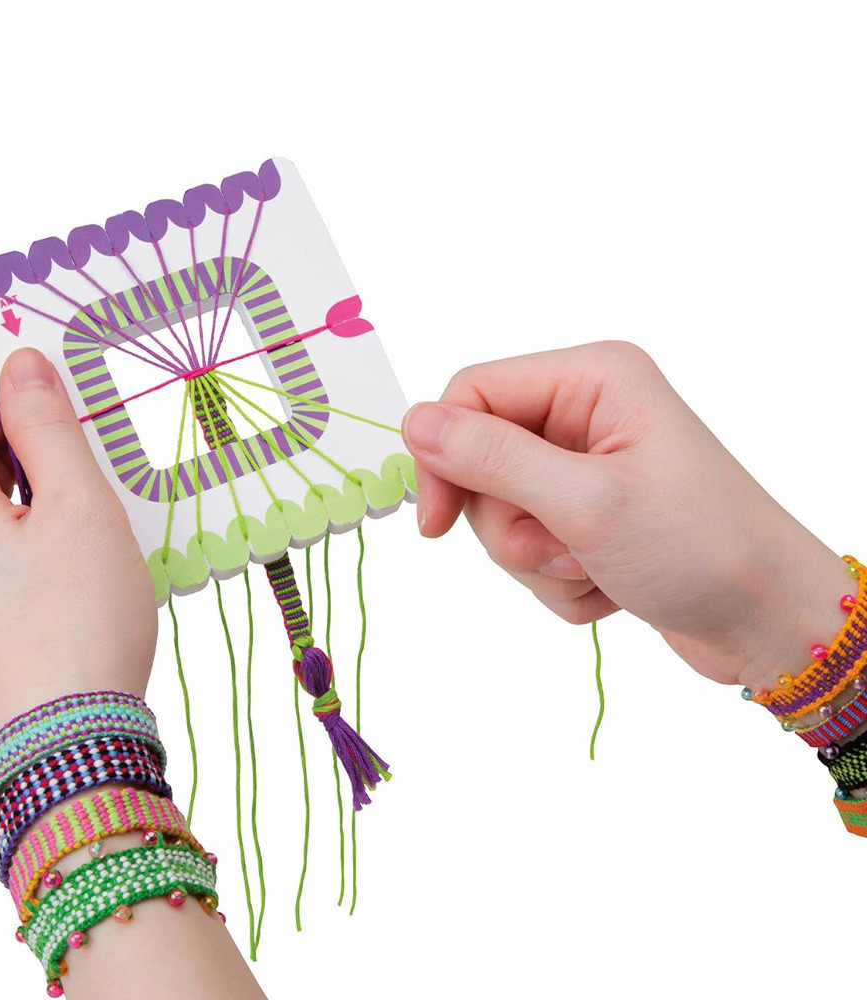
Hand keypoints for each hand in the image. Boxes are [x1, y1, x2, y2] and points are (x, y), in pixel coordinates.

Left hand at [0, 348, 157, 750]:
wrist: (67, 745)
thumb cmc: (76, 620)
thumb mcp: (79, 505)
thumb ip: (49, 426)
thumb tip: (23, 364)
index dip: (19, 392)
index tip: (78, 402)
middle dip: (41, 448)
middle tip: (104, 469)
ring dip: (50, 497)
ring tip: (104, 525)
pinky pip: (2, 551)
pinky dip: (45, 539)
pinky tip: (88, 567)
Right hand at [402, 340, 851, 689]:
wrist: (767, 621)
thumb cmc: (699, 548)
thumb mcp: (586, 502)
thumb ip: (492, 458)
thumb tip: (413, 423)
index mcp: (592, 380)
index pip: (472, 393)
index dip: (443, 455)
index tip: (438, 525)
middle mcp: (586, 413)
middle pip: (481, 460)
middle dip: (511, 524)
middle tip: (563, 551)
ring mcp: (586, 467)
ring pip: (502, 512)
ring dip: (537, 560)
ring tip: (595, 571)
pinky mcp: (588, 516)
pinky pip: (531, 547)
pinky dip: (558, 579)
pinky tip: (607, 586)